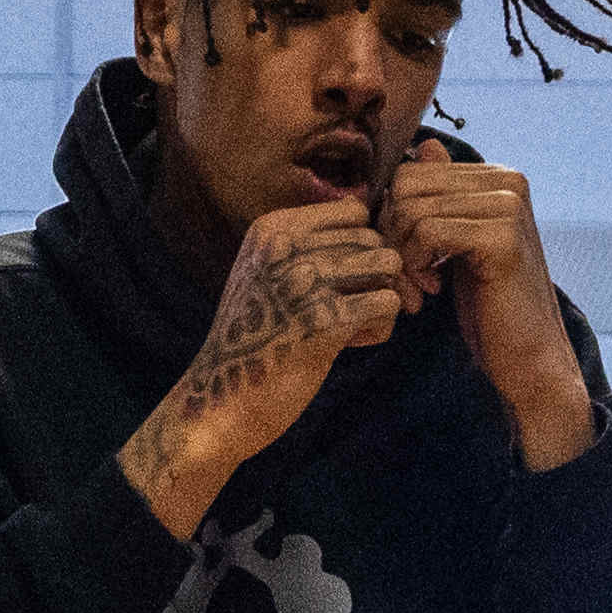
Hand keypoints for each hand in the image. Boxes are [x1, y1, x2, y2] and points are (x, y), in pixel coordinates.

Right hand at [120, 199, 406, 536]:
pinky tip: (351, 345)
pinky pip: (388, 303)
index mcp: (273, 228)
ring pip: (388, 265)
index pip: (355, 212)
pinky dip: (380, 328)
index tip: (341, 282)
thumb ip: (311, 242)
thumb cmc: (255, 339)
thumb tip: (370, 213)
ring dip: (381, 297)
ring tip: (353, 325)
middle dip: (372, 278)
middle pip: (374, 241)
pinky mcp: (326, 321)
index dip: (361, 247)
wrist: (223, 400)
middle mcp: (287, 246)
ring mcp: (305, 282)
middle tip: (346, 313)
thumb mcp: (267, 273)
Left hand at [380, 151, 593, 470]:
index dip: (394, 218)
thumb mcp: (457, 245)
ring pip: (413, 209)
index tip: (410, 260)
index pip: (412, 172)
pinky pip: (427, 231)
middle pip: (407, 186)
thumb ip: (442, 197)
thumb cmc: (490, 306)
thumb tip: (424, 144)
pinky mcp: (502, 237)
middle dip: (393, 234)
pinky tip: (433, 290)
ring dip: (403, 255)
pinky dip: (416, 265)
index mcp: (498, 177)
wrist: (529, 357)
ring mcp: (508, 206)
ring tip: (422, 287)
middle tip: (409, 277)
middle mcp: (508, 181)